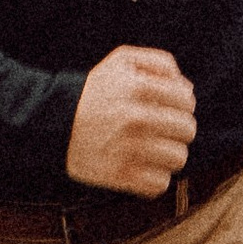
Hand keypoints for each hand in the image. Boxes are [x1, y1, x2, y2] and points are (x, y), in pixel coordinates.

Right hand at [66, 45, 197, 194]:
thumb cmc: (95, 89)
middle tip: (166, 129)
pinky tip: (145, 165)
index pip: (187, 101)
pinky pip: (159, 184)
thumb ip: (159, 63)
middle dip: (179, 128)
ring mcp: (128, 149)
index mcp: (139, 88)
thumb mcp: (123, 60)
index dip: (184, 104)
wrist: (55, 121)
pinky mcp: (120, 176)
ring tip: (157, 148)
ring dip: (171, 153)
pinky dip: (156, 177)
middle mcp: (136, 119)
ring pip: (178, 158)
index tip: (172, 108)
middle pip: (187, 130)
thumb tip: (187, 87)